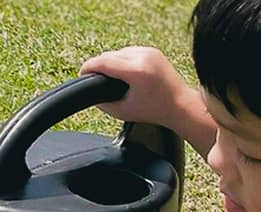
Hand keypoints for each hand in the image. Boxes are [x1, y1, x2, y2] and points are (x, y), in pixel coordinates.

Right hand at [80, 46, 199, 129]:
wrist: (179, 104)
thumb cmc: (154, 110)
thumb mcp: (121, 111)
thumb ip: (102, 102)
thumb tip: (90, 92)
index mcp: (137, 71)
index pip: (104, 62)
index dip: (88, 67)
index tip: (81, 74)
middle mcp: (144, 56)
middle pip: (109, 55)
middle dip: (98, 65)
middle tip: (92, 79)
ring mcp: (149, 51)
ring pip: (118, 52)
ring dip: (109, 62)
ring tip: (106, 76)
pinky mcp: (152, 51)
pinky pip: (128, 52)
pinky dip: (121, 60)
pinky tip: (120, 72)